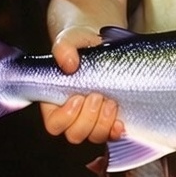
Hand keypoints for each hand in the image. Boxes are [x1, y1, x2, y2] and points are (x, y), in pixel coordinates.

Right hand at [40, 25, 123, 144]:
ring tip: (110, 101)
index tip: (77, 98)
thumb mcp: (69, 39)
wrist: (100, 42)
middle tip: (97, 96)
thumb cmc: (80, 43)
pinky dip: (116, 130)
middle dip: (88, 118)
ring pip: (94, 136)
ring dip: (103, 123)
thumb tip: (69, 63)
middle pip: (75, 134)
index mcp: (55, 102)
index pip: (54, 124)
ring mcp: (93, 120)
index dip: (65, 117)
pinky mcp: (110, 120)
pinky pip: (112, 135)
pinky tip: (121, 121)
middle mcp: (73, 115)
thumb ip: (63, 48)